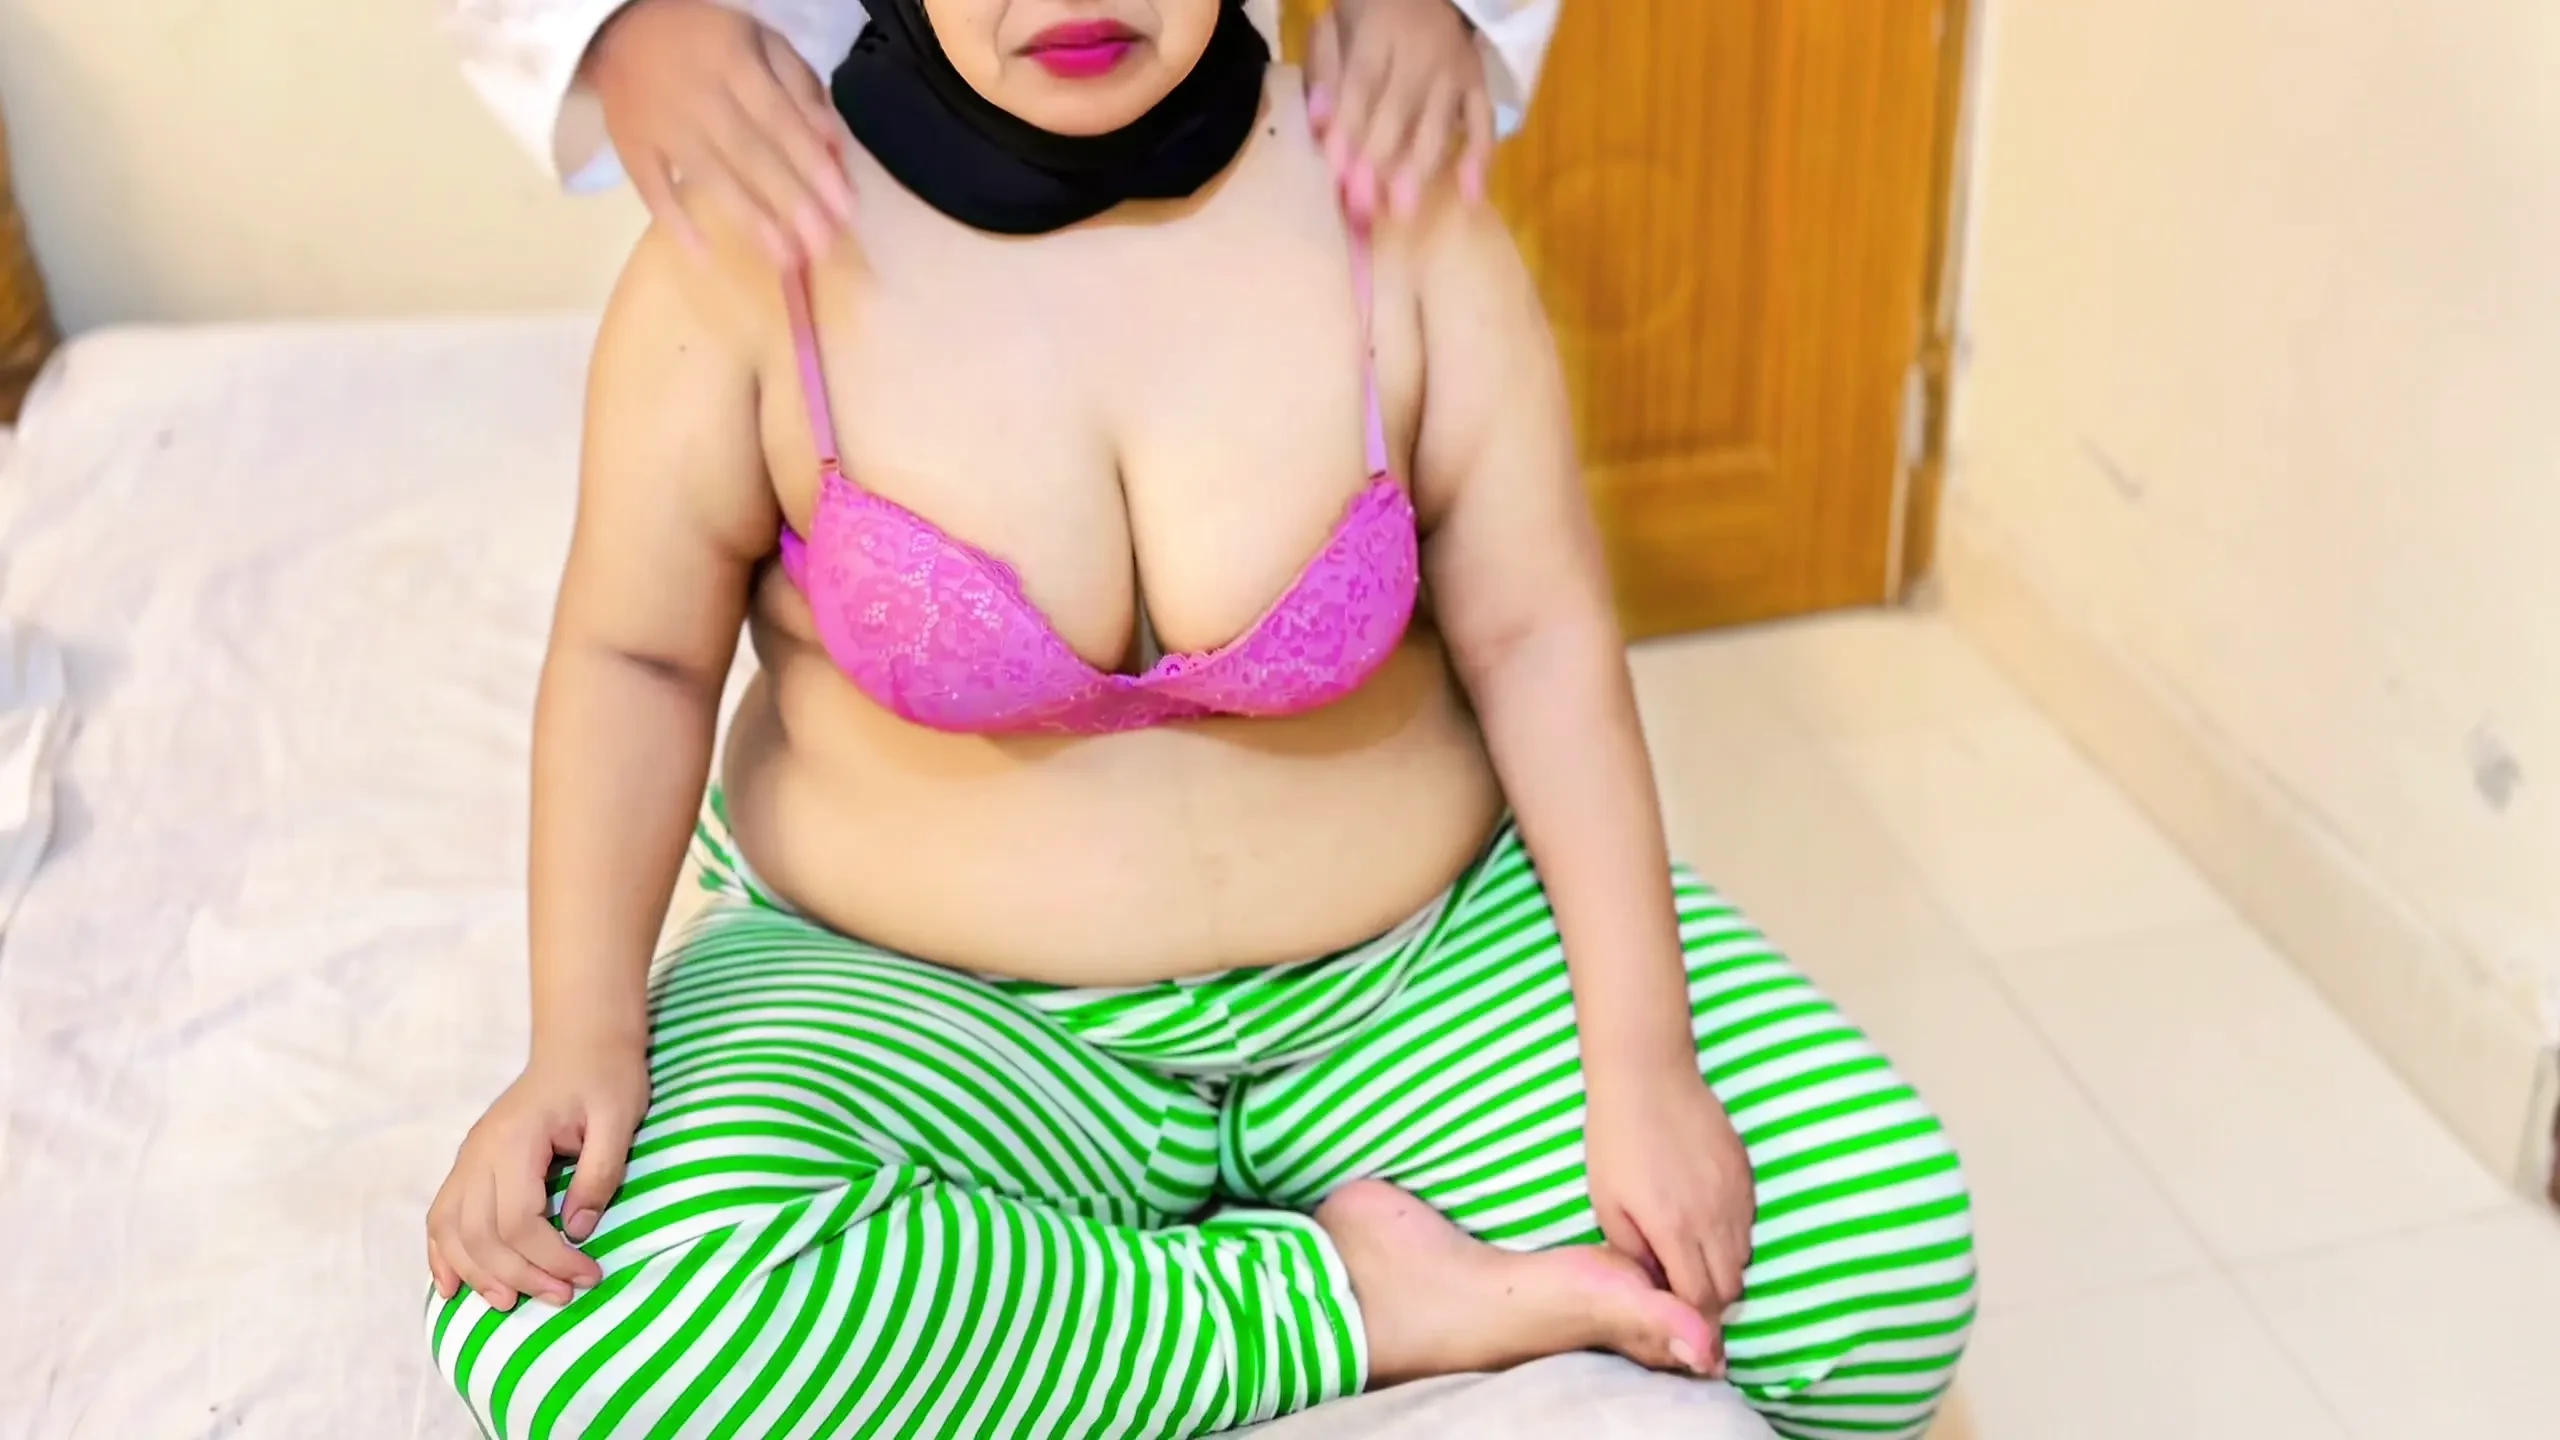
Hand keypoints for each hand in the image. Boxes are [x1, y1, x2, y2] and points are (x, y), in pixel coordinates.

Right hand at [425, 1037, 649, 1311]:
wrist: (581, 1042)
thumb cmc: (605, 1076)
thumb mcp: (619, 1119)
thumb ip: (599, 1174)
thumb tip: (578, 1230)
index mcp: (515, 1139)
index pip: (518, 1220)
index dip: (550, 1258)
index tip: (589, 1275)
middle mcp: (480, 1150)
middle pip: (481, 1234)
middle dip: (520, 1275)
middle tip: (563, 1297)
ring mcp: (469, 1157)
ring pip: (452, 1231)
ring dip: (477, 1274)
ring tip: (511, 1303)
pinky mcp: (470, 1164)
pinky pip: (441, 1216)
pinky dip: (442, 1254)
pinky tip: (451, 1287)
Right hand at [583, 0, 855, 264]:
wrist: (619, 29)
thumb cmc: (707, 41)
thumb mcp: (759, 40)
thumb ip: (799, 84)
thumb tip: (831, 139)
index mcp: (732, 59)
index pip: (780, 118)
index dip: (813, 164)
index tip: (844, 208)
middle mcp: (696, 94)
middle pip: (749, 154)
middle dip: (791, 202)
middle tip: (823, 246)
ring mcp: (659, 123)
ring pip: (708, 176)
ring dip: (749, 220)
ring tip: (785, 259)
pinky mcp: (629, 146)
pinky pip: (651, 188)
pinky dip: (675, 221)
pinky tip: (705, 256)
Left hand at [1305, 0, 1495, 222]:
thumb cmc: (1371, 13)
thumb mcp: (1337, 27)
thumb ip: (1325, 71)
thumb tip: (1317, 123)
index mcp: (1380, 30)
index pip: (1362, 83)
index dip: (1349, 127)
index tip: (1336, 171)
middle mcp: (1423, 53)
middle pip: (1399, 112)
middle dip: (1379, 161)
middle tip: (1362, 208)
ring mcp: (1456, 72)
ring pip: (1439, 126)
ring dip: (1420, 170)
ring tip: (1402, 212)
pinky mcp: (1479, 86)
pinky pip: (1484, 124)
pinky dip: (1480, 159)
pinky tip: (1470, 197)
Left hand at [1583, 1052, 1755, 1376]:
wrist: (1647, 1077)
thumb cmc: (1615, 1140)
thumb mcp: (1607, 1202)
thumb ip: (1632, 1252)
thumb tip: (1653, 1284)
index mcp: (1673, 1229)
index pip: (1698, 1299)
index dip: (1692, 1319)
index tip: (1680, 1324)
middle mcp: (1713, 1219)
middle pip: (1728, 1286)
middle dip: (1710, 1301)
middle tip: (1687, 1295)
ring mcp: (1736, 1196)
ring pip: (1742, 1257)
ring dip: (1721, 1269)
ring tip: (1693, 1257)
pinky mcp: (1746, 1175)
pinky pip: (1748, 1225)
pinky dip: (1731, 1237)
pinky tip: (1705, 1223)